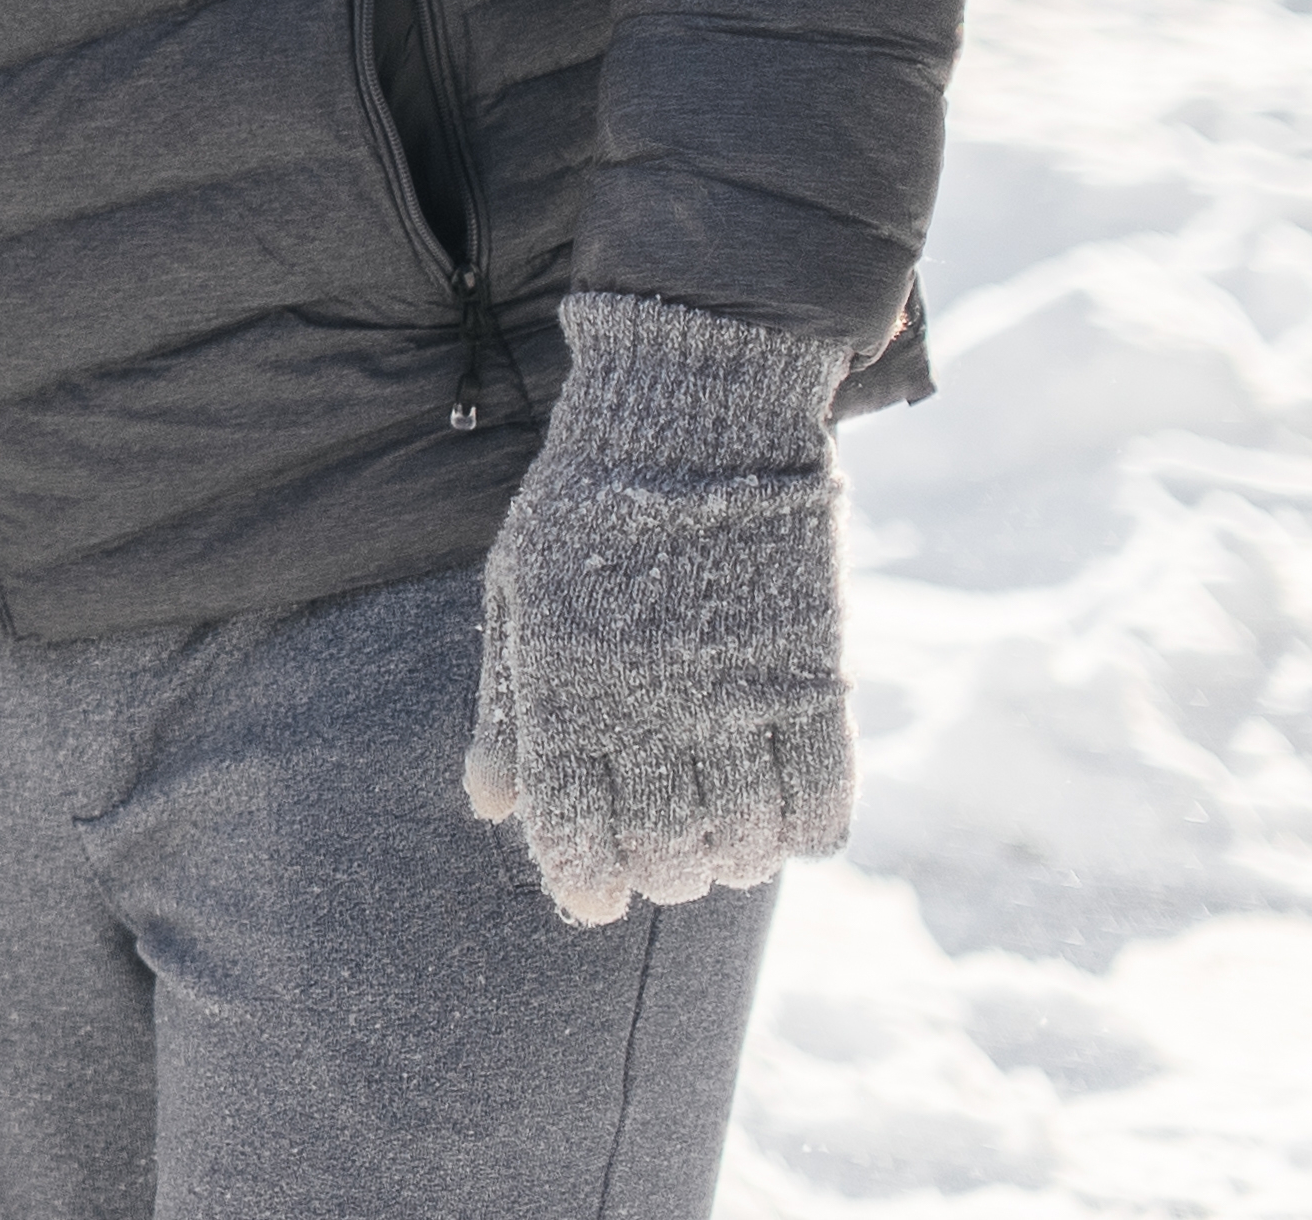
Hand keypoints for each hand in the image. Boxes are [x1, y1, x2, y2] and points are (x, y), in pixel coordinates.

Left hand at [466, 290, 857, 924]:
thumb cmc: (587, 504)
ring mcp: (738, 696)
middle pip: (664, 854)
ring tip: (718, 837)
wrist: (695, 414)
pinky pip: (823, 803)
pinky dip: (804, 833)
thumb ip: (503, 704)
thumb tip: (489, 808)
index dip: (582, 883)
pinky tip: (783, 819)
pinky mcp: (813, 679)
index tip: (591, 897)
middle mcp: (651, 704)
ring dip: (730, 859)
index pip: (573, 832)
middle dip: (657, 873)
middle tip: (658, 857)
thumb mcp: (516, 591)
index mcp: (565, 683)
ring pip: (745, 844)